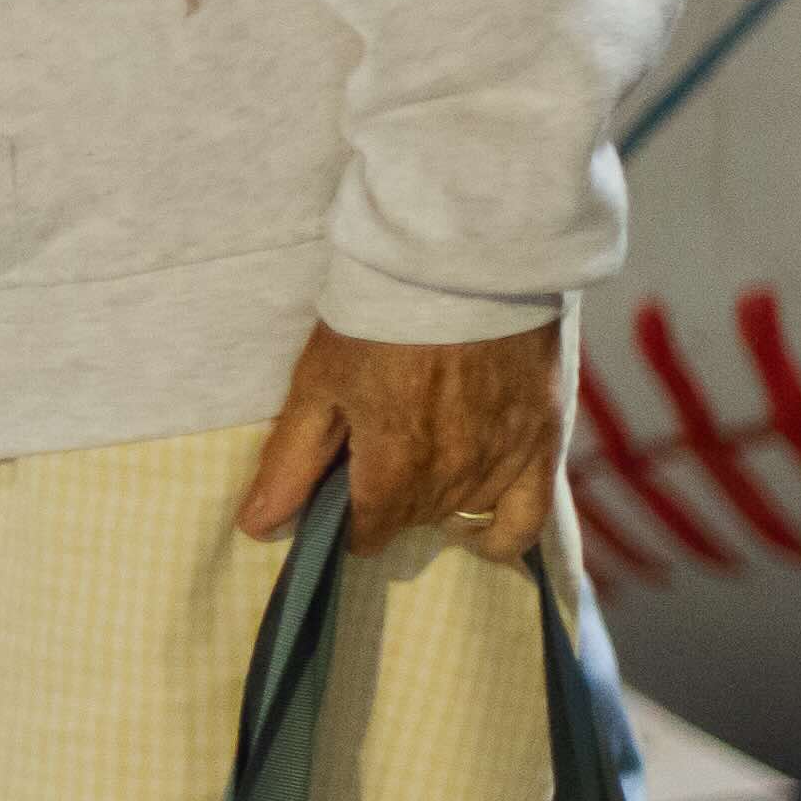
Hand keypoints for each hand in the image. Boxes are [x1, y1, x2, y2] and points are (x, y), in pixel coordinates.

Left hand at [238, 319, 560, 561]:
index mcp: (395, 470)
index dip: (346, 519)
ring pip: (462, 516)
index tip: (338, 490)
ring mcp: (503, 463)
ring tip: (421, 460)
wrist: (458, 267)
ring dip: (436, 503)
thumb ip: (291, 464)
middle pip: (412, 521)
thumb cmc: (377, 321)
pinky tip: (478, 518)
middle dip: (388, 501)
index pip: (367, 534)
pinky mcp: (543, 441)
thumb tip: (258, 526)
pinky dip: (500, 532)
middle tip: (376, 453)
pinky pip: (526, 521)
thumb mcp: (318, 385)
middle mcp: (453, 479)